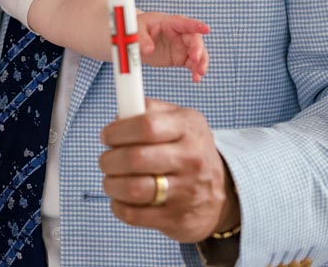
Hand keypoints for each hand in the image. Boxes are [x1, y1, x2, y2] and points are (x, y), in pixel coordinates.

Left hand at [98, 99, 238, 242]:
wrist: (221, 191)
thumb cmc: (188, 149)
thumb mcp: (179, 119)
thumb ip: (149, 110)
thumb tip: (118, 116)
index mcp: (188, 128)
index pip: (146, 126)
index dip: (118, 131)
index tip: (106, 136)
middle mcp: (191, 160)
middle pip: (136, 159)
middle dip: (109, 160)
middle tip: (106, 160)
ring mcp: (187, 191)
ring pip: (133, 189)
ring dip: (111, 184)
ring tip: (111, 179)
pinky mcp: (177, 218)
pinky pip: (135, 214)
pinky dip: (118, 206)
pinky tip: (120, 198)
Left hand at [136, 12, 209, 80]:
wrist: (136, 40)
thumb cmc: (138, 28)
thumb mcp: (136, 30)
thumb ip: (142, 39)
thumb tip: (149, 49)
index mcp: (170, 22)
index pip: (185, 23)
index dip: (196, 25)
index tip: (207, 29)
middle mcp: (180, 34)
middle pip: (195, 40)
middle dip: (198, 49)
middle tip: (195, 59)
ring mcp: (182, 46)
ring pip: (198, 54)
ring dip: (201, 63)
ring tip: (199, 74)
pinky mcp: (181, 58)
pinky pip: (192, 65)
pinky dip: (195, 71)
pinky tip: (196, 78)